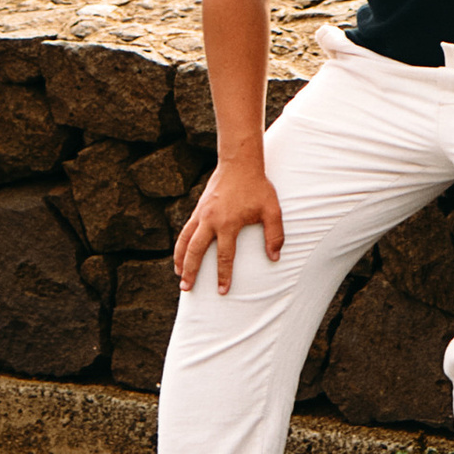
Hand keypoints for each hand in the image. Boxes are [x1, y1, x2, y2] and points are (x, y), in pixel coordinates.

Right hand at [175, 158, 284, 293]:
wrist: (239, 163)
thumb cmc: (258, 187)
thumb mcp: (272, 210)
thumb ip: (275, 235)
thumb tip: (275, 257)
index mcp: (228, 223)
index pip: (224, 256)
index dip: (223, 275)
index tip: (222, 290)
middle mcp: (210, 220)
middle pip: (196, 251)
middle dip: (190, 271)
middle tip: (186, 289)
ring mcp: (202, 214)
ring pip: (185, 240)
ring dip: (180, 259)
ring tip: (178, 275)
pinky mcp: (198, 209)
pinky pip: (186, 230)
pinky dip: (181, 244)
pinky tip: (182, 253)